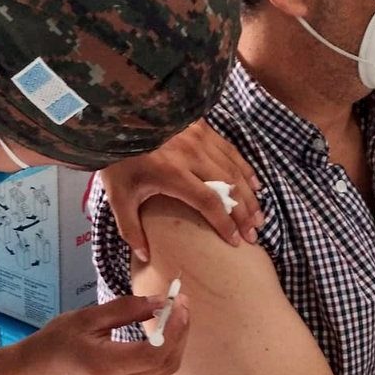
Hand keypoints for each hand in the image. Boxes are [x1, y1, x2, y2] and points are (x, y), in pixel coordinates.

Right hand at [12, 294, 190, 374]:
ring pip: (163, 372)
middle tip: (181, 305)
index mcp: (107, 367)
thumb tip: (160, 301)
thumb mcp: (86, 319)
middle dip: (180, 333)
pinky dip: (162, 353)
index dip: (175, 328)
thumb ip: (125, 310)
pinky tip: (160, 333)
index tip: (180, 302)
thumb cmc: (53, 343)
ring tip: (174, 315)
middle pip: (166, 364)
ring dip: (174, 343)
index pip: (156, 352)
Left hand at [100, 119, 263, 262]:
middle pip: (229, 186)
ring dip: (249, 194)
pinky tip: (254, 184)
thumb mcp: (118, 196)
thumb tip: (144, 257)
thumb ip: (131, 229)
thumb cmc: (118, 160)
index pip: (209, 202)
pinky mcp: (202, 127)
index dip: (226, 223)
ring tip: (258, 216)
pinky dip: (244, 169)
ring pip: (234, 169)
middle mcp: (192, 154)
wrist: (116, 117)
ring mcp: (199, 138)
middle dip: (244, 213)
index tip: (236, 241)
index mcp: (173, 173)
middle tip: (253, 234)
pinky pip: (230, 150)